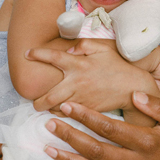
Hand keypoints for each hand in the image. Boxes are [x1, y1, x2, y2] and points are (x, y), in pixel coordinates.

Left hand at [27, 39, 156, 112]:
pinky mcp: (87, 110)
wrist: (132, 87)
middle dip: (37, 101)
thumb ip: (84, 45)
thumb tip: (70, 50)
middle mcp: (76, 82)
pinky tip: (61, 111)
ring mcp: (81, 98)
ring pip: (56, 109)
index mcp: (79, 64)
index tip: (26, 54)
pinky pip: (68, 115)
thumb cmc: (117, 65)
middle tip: (34, 101)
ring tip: (46, 107)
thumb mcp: (102, 49)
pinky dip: (61, 114)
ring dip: (48, 109)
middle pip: (48, 96)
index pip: (53, 57)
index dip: (37, 54)